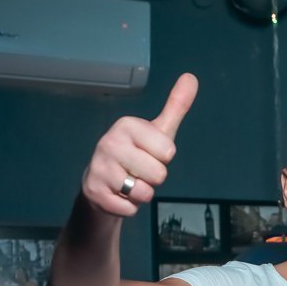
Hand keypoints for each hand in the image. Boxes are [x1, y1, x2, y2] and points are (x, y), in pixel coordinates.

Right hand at [80, 73, 198, 216]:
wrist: (101, 184)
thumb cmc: (137, 155)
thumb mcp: (158, 131)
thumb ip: (176, 107)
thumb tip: (191, 77)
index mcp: (126, 125)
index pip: (168, 152)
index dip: (163, 159)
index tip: (149, 154)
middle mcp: (109, 143)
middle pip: (158, 175)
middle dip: (153, 179)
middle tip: (139, 171)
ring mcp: (99, 168)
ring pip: (143, 193)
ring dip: (141, 194)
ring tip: (129, 183)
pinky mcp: (94, 192)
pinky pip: (129, 209)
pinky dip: (129, 207)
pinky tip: (118, 195)